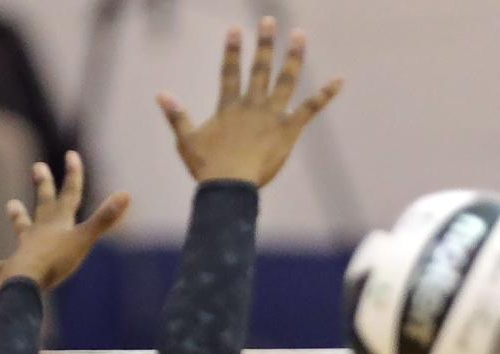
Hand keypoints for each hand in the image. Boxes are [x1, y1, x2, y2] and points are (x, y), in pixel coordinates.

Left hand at [0, 151, 130, 293]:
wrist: (26, 280)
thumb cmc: (56, 260)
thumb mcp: (84, 240)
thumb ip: (104, 219)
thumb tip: (126, 194)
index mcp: (59, 222)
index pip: (69, 195)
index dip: (73, 175)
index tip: (72, 155)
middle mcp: (41, 230)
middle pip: (44, 204)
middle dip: (43, 185)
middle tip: (38, 167)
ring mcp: (27, 248)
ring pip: (23, 228)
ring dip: (18, 217)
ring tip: (11, 205)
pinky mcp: (15, 269)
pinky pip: (4, 266)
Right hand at [157, 16, 342, 187]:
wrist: (230, 187)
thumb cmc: (208, 169)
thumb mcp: (187, 141)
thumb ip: (177, 116)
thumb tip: (161, 95)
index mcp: (229, 107)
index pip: (230, 72)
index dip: (231, 51)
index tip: (234, 30)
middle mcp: (252, 105)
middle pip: (260, 69)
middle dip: (264, 44)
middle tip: (269, 21)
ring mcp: (272, 116)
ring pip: (285, 81)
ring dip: (294, 57)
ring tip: (300, 35)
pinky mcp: (289, 130)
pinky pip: (310, 109)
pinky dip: (325, 94)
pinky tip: (339, 80)